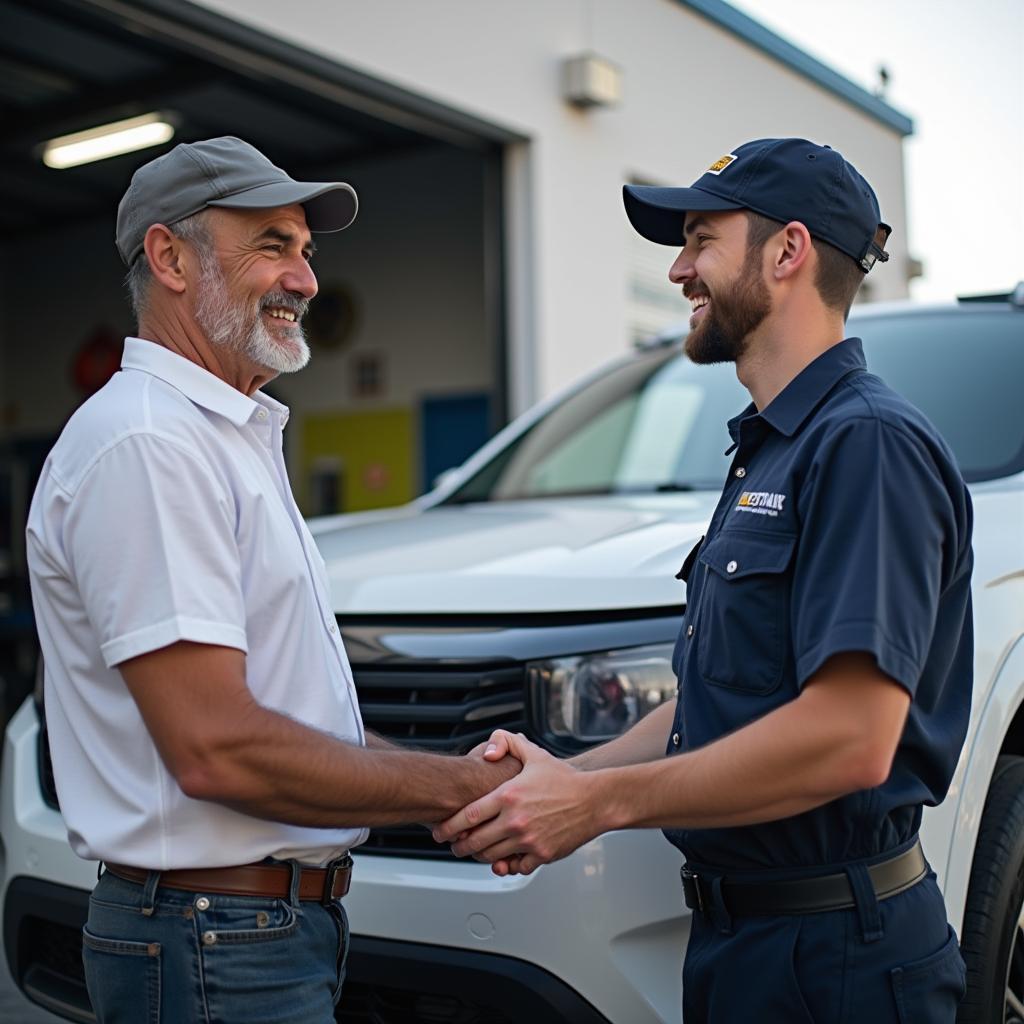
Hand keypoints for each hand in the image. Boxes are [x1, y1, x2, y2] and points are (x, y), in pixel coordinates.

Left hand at [432, 731, 601, 874]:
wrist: (595, 799)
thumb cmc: (564, 779)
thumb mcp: (534, 754)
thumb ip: (507, 743)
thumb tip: (488, 752)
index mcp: (508, 796)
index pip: (467, 816)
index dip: (449, 826)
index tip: (440, 831)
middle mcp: (515, 820)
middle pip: (474, 841)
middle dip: (459, 846)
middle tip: (454, 845)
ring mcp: (528, 840)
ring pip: (491, 857)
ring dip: (479, 856)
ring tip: (476, 851)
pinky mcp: (541, 854)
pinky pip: (515, 867)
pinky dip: (507, 865)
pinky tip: (504, 859)